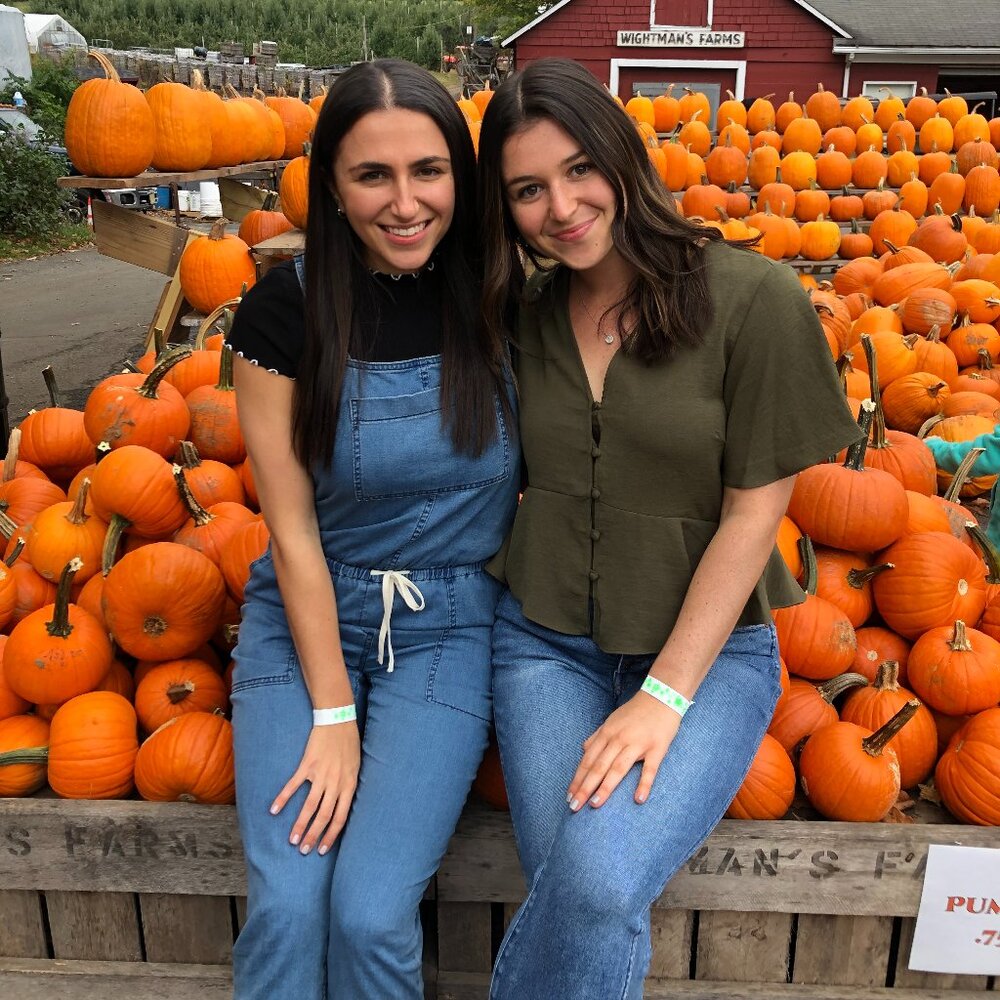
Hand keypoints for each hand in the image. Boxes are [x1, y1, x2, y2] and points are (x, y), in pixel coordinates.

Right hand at [270, 723, 360, 855]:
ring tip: (291, 840)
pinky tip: (274, 810)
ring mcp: (321, 774)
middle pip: (324, 816)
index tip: (322, 849)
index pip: (340, 818)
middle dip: (313, 836)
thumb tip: (342, 805)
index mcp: (349, 785)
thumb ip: (349, 786)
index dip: (331, 835)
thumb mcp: (356, 767)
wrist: (338, 720)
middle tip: (303, 850)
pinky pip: (293, 785)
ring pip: (310, 806)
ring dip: (299, 825)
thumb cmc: (348, 743)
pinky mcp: (308, 765)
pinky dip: (283, 798)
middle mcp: (335, 783)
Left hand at [567, 692, 680, 810]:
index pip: (588, 760)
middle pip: (599, 766)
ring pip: (618, 768)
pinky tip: (638, 799)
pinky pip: (650, 768)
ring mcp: (638, 744)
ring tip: (595, 804)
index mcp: (607, 733)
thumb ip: (597, 736)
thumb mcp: (612, 720)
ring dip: (605, 787)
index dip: (578, 779)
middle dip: (585, 787)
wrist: (662, 696)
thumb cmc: (635, 712)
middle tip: (574, 807)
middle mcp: (618, 739)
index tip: (569, 796)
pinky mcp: (657, 748)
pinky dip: (644, 784)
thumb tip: (583, 750)